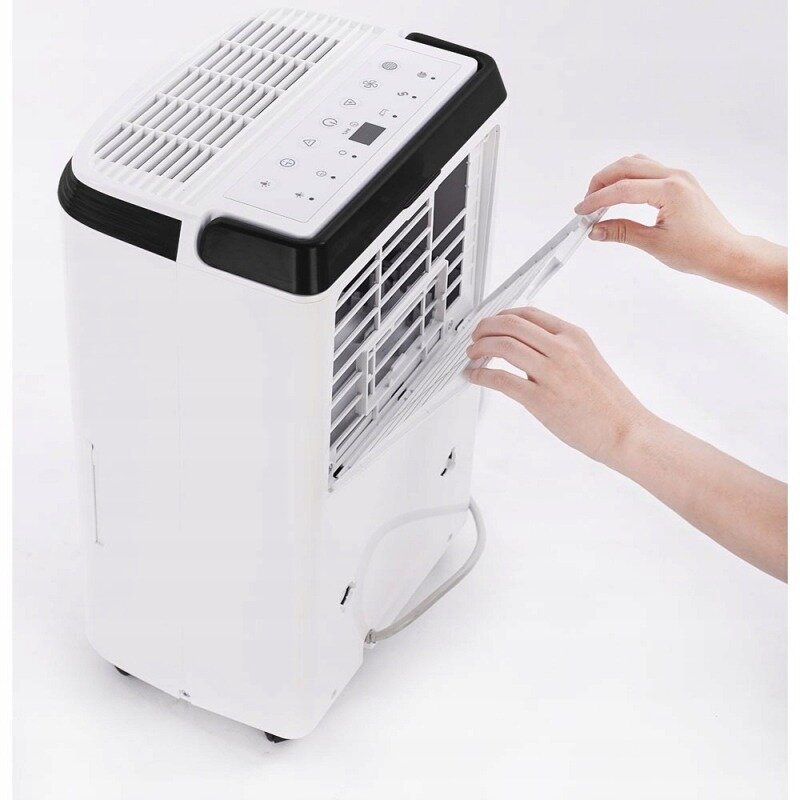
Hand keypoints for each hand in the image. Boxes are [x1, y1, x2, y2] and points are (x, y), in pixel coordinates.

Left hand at [466, 307, 646, 466]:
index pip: (528, 313)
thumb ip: (560, 350)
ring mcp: (551, 373)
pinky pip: (500, 379)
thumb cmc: (609, 403)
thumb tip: (527, 349)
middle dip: (484, 328)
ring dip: (479, 349)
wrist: (626, 430)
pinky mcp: (541, 399)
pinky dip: (481, 375)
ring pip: (502, 346)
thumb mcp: (588, 361)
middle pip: (510, 324)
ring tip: (472, 356)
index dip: (501, 315)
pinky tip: (475, 378)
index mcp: (574, 336)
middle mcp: (562, 349)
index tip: (490, 323)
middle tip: (475, 338)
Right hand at [575, 155, 786, 308]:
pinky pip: (648, 170)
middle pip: (627, 166)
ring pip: (637, 163)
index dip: (597, 200)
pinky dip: (628, 178)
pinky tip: (619, 196)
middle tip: (587, 203)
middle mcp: (675, 177)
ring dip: (614, 177)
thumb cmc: (698, 251)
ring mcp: (679, 176)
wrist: (726, 252)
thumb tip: (595, 230)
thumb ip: (621, 232)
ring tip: (600, 198)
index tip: (581, 212)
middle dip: (601, 182)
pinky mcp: (680, 182)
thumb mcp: (654, 244)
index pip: (622, 189)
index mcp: (670, 191)